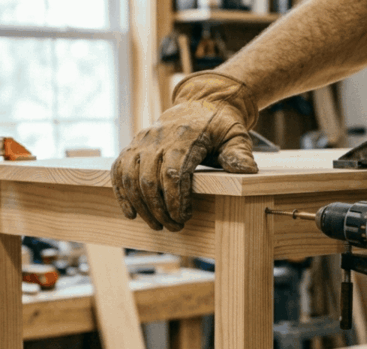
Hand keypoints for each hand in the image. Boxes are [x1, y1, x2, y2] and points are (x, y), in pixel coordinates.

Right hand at [111, 72, 259, 230]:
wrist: (200, 103)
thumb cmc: (219, 125)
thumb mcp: (236, 135)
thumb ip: (239, 154)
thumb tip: (247, 171)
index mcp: (184, 136)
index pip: (173, 173)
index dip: (176, 199)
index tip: (184, 217)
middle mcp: (158, 138)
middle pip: (149, 179)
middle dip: (159, 209)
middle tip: (173, 227)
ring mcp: (142, 141)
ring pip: (131, 177)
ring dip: (141, 206)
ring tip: (156, 225)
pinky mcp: (133, 146)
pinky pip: (119, 170)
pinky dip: (122, 193)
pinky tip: (131, 213)